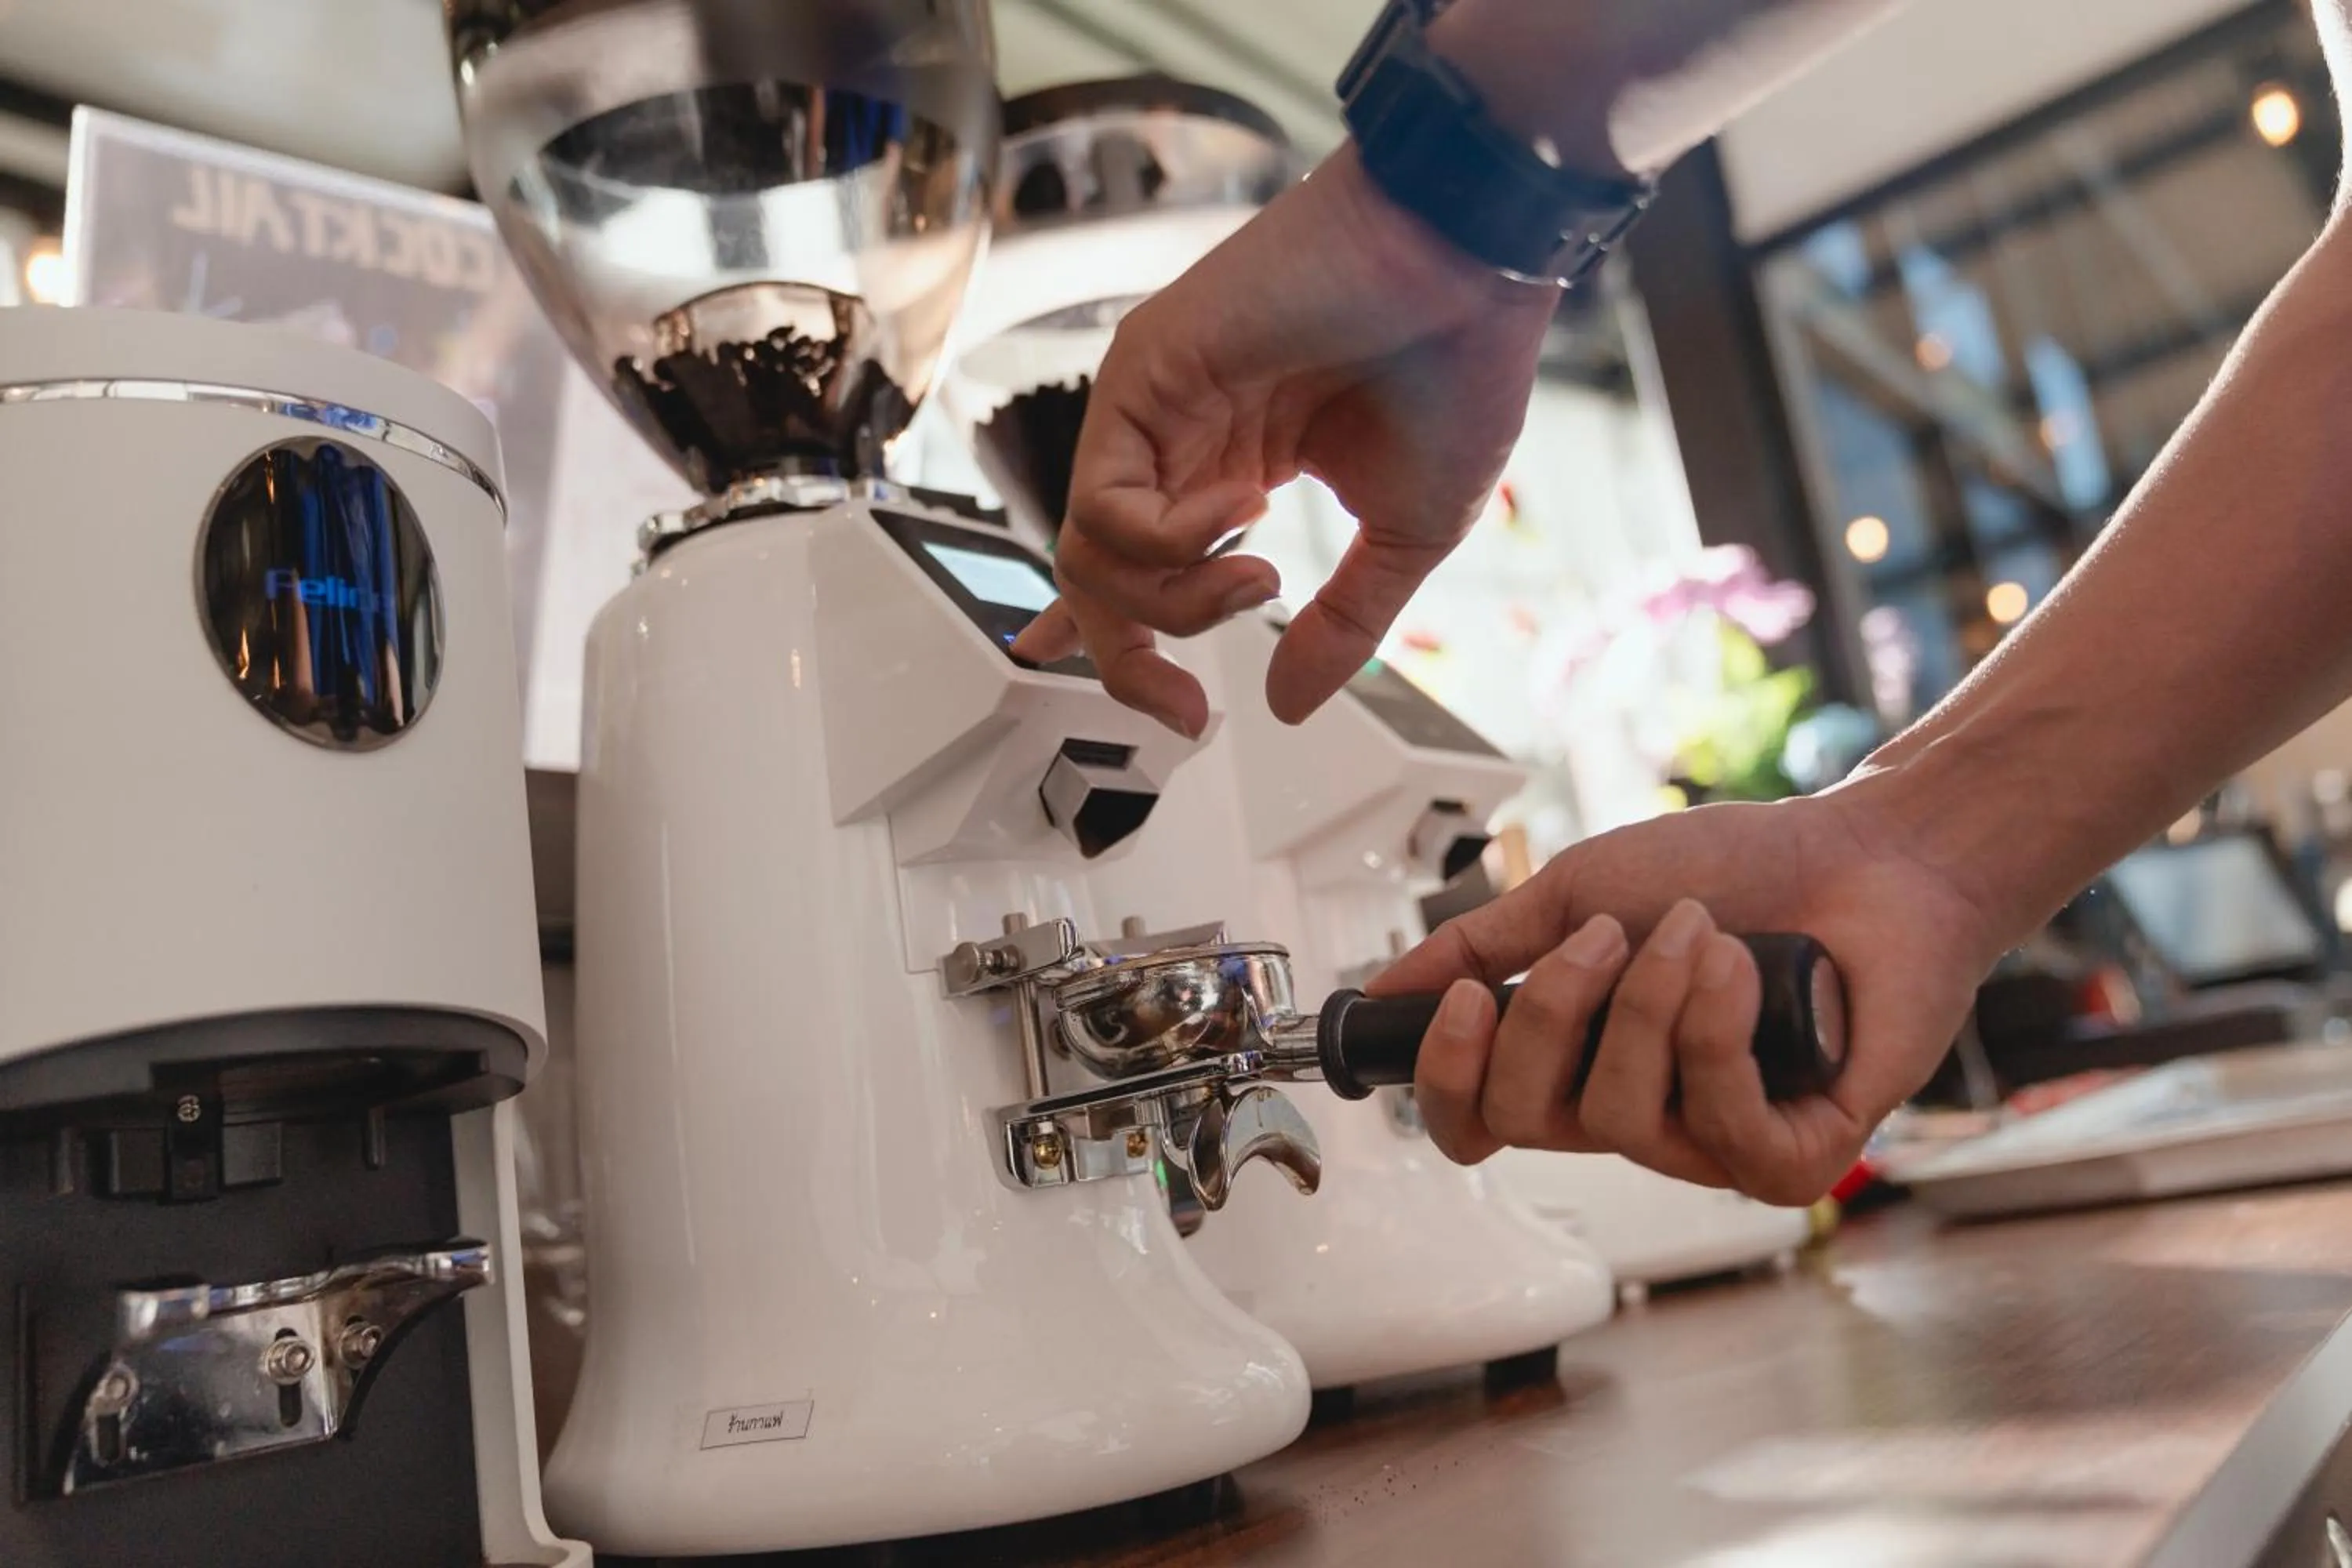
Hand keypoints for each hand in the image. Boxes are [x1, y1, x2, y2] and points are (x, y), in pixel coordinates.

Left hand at [1007, 148, 1559, 735]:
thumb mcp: (1407, 533)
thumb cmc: (1457, 365)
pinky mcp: (1142, 371)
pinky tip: (1243, 509)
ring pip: (1090, 551)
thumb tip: (1288, 702)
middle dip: (1128, 659)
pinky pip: (1106, 500)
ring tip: (1257, 580)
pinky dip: (1170, 538)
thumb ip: (1342, 624)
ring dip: (1172, 602)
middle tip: (1185, 706)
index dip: (1124, 645)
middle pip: (1095, 578)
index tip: (1175, 711)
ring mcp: (1156, 405)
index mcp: (1233, 467)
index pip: (1137, 567)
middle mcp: (1182, 437)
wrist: (1470, 258)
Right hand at [1378, 792, 1999, 1205]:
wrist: (1870, 860)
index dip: (1448, 1078)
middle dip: (1557, 1014)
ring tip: (1704, 938)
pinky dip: (1720, 1037)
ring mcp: (1707, 1146)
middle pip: (1527, 1118)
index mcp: (1575, 1062)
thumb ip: (1480, 944)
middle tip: (1612, 937)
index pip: (1473, 1121)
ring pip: (1618, 1118)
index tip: (1466, 1003)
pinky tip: (1743, 978)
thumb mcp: (1579, 892)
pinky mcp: (1788, 1161)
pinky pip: (1717, 1128)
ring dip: (1654, 1006)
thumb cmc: (1742, 873)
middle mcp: (1633, 1116)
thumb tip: (1384, 987)